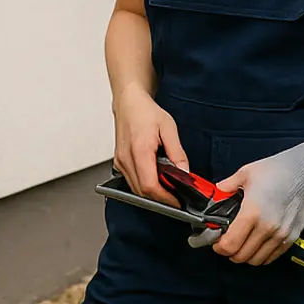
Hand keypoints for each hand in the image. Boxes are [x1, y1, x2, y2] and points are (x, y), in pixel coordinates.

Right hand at [113, 86, 187, 204]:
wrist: (128, 103)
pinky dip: (144, 185)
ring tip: (168, 187)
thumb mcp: (168, 128)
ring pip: (136, 189)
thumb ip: (177, 152)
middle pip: (142, 192)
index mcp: (139, 149)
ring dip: (152, 193)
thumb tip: (184, 172)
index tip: (177, 200)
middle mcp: (126, 158)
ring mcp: (120, 162)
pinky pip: (131, 181)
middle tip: (177, 196)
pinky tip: (155, 178)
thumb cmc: (145, 112)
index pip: (149, 185)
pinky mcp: (119, 163)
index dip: (164, 197)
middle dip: (161, 198)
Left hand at [191, 134, 303, 265]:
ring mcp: (280, 235)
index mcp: (252, 212)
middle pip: (241, 256)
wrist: (303, 172)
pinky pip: (272, 257)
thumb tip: (216, 194)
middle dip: (230, 252)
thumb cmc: (275, 171)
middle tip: (227, 243)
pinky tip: (256, 245)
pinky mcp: (291, 237)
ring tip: (241, 244)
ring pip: (256, 259)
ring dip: (245, 256)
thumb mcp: (245, 174)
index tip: (217, 242)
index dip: (219, 247)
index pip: (230, 244)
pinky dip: (261, 255)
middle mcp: (266, 227)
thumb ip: (226, 187)